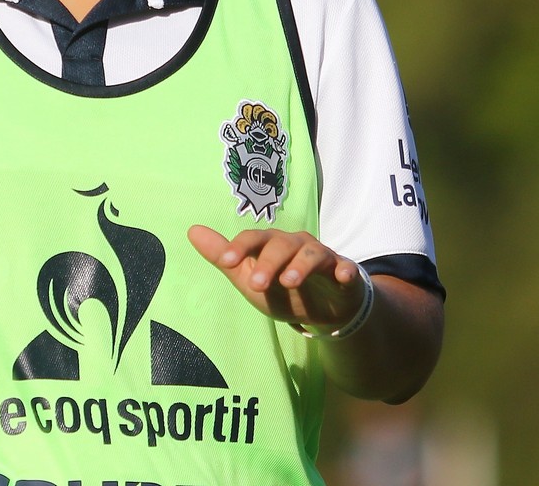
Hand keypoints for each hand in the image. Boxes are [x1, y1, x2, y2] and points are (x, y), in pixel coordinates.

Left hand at [187, 225, 364, 331]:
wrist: (321, 308)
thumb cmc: (281, 288)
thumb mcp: (248, 278)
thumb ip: (223, 257)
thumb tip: (192, 230)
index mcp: (272, 244)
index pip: (254, 239)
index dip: (240, 247)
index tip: (226, 261)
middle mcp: (296, 244)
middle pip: (281, 245)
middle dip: (268, 263)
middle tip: (256, 285)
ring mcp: (322, 256)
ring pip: (311, 253)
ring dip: (300, 265)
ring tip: (289, 282)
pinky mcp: (343, 272)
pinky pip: (346, 267)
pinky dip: (344, 270)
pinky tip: (342, 276)